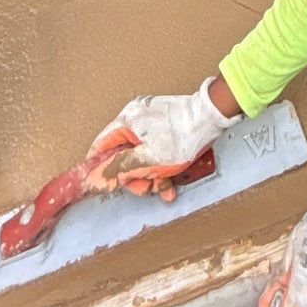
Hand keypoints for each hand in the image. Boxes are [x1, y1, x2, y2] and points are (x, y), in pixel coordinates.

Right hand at [87, 78, 238, 200]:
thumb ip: (119, 168)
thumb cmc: (182, 136)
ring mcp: (150, 122)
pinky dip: (160, 166)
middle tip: (146, 188)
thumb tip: (95, 177)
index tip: (102, 185)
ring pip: (140, 156)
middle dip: (134, 176)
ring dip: (150, 175)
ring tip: (164, 186)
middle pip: (122, 155)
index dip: (98, 168)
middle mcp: (135, 119)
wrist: (211, 117)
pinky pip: (154, 150)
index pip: (100, 146)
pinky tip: (169, 182)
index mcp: (126, 122)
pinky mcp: (163, 127)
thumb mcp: (148, 159)